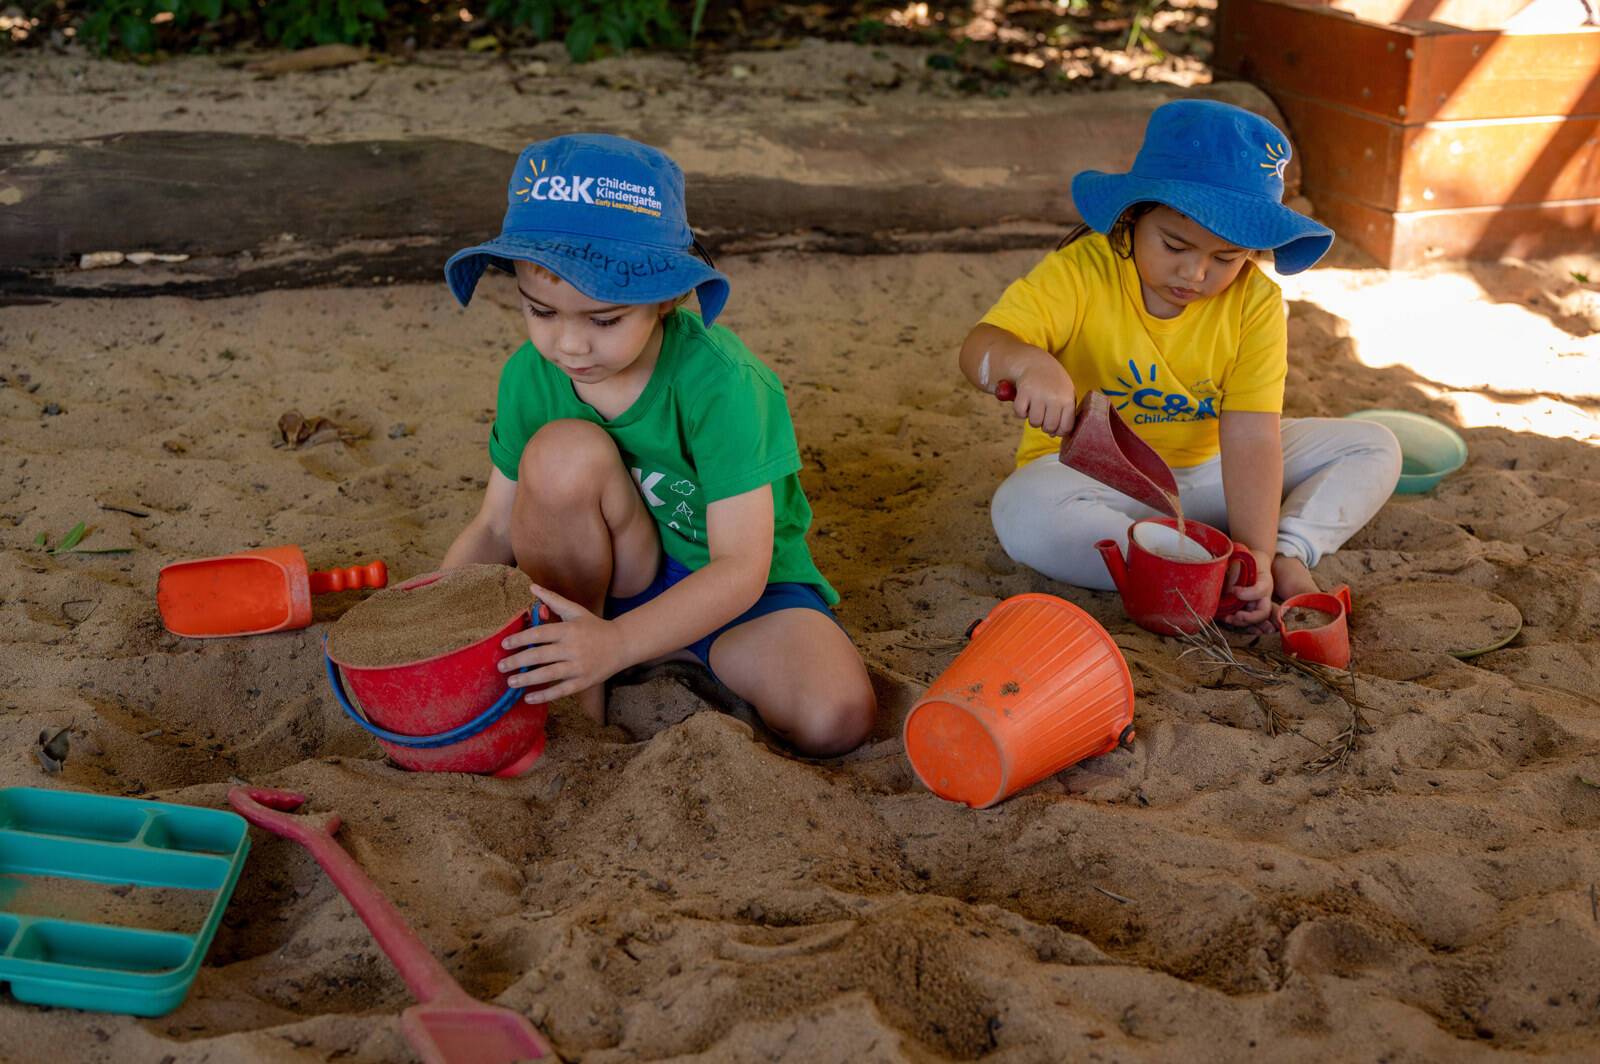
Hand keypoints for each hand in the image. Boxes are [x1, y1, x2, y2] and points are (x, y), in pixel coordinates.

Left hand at [497, 584, 628, 701]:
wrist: (622, 645)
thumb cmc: (594, 627)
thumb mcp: (575, 611)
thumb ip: (553, 600)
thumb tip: (532, 586)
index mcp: (569, 630)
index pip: (539, 634)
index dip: (520, 639)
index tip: (504, 645)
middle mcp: (573, 648)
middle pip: (540, 656)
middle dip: (518, 661)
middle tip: (501, 666)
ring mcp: (579, 667)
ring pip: (548, 675)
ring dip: (527, 680)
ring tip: (510, 683)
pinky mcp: (584, 682)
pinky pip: (561, 691)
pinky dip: (544, 696)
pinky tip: (528, 698)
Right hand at [1004, 351, 1076, 436]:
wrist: (1035, 362)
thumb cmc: (1052, 382)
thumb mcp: (1065, 393)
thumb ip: (1064, 414)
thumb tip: (1054, 435)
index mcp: (1068, 399)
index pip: (1066, 427)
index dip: (1058, 431)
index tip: (1054, 426)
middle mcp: (1054, 397)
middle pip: (1049, 427)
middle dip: (1044, 426)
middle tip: (1043, 416)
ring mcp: (1039, 394)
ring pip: (1034, 422)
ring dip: (1032, 419)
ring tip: (1034, 408)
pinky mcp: (1024, 392)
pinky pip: (1020, 413)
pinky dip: (1020, 412)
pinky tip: (1025, 403)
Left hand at [1221, 549, 1275, 630]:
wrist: (1250, 563)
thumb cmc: (1245, 560)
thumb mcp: (1240, 561)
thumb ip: (1235, 573)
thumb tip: (1229, 589)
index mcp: (1264, 582)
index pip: (1261, 591)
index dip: (1247, 594)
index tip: (1234, 590)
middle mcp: (1264, 596)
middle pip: (1262, 613)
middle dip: (1248, 618)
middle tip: (1235, 615)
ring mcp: (1257, 604)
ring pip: (1255, 621)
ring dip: (1241, 623)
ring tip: (1227, 619)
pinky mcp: (1248, 609)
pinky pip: (1247, 621)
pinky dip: (1238, 623)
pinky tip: (1226, 619)